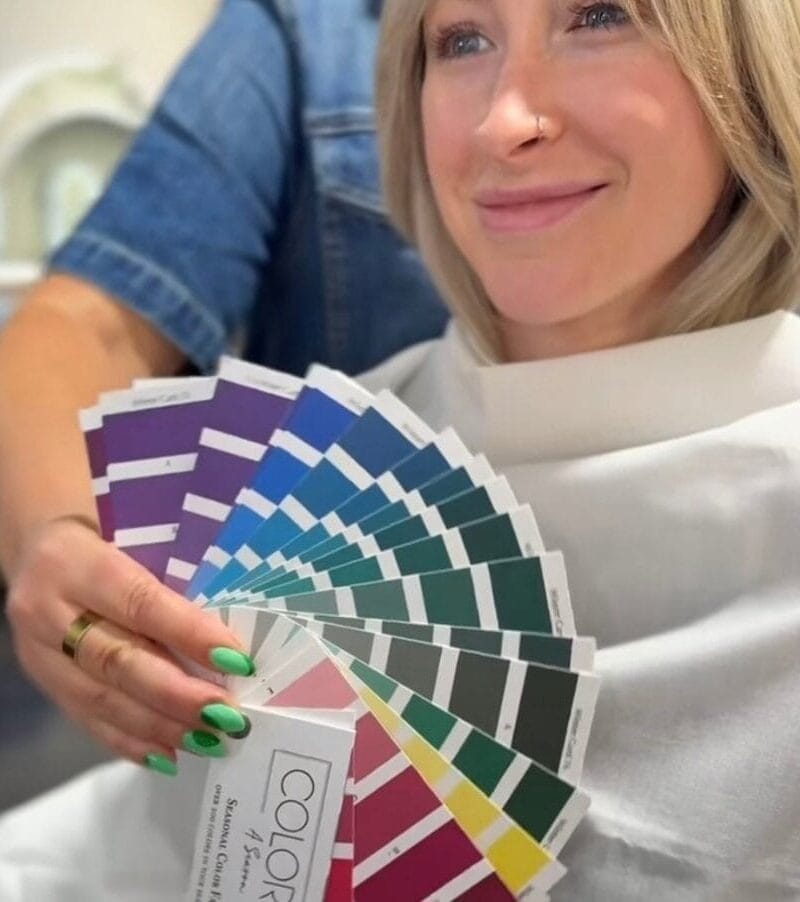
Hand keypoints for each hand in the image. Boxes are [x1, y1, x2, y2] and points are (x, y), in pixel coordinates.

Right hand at [6, 516, 255, 774]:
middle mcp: (49, 610)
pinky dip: (130, 740)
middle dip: (178, 695)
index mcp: (78, 563)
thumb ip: (174, 582)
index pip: (140, 602)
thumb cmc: (107, 539)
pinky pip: (86, 719)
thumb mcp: (136, 542)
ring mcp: (39, 651)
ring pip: (101, 698)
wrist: (39, 549)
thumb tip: (233, 638)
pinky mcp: (41, 681)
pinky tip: (168, 753)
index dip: (189, 634)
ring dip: (160, 726)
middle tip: (227, 715)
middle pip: (117, 661)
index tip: (236, 660)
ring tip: (208, 740)